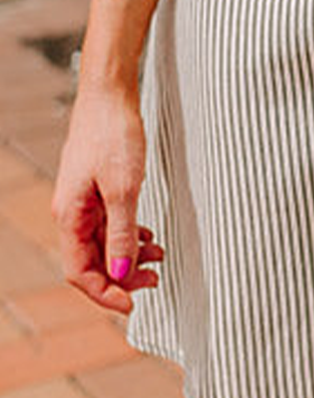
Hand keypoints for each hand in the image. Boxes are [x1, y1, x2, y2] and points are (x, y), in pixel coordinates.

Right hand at [51, 86, 163, 313]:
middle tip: (155, 279)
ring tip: (159, 254)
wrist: (110, 93)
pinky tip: (147, 233)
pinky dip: (128, 233)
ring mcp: (83, 200)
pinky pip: (108, 223)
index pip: (80, 272)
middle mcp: (71, 212)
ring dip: (129, 254)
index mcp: (70, 216)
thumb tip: (123, 274)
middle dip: (122, 276)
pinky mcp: (96, 187)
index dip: (105, 293)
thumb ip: (122, 234)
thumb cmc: (113, 134)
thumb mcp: (124, 188)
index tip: (134, 304)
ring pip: (103, 242)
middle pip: (91, 261)